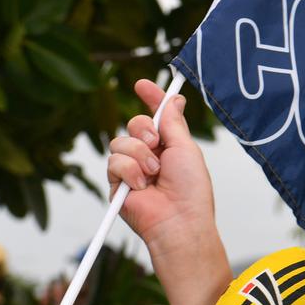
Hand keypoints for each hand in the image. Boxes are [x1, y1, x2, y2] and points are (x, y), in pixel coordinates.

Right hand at [108, 79, 214, 247]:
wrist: (178, 220)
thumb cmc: (190, 189)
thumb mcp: (186, 148)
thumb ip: (175, 123)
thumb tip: (175, 100)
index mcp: (169, 146)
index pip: (156, 117)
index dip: (150, 99)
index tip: (143, 84)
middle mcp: (149, 155)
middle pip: (134, 124)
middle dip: (144, 129)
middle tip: (156, 143)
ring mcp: (131, 169)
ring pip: (120, 141)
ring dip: (139, 154)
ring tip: (154, 173)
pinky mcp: (117, 183)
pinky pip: (113, 161)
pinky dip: (129, 170)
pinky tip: (141, 185)